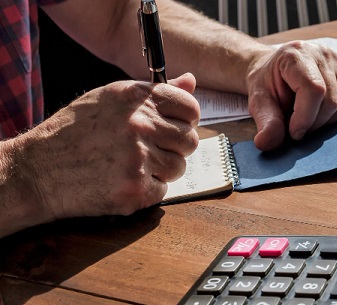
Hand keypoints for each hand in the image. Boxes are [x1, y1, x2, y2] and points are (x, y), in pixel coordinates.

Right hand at [5, 73, 199, 225]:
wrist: (36, 171)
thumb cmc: (73, 132)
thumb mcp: (109, 99)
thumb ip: (154, 93)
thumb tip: (191, 82)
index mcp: (136, 98)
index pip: (189, 107)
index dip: (186, 120)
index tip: (175, 126)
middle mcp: (140, 125)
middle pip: (189, 140)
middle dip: (174, 147)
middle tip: (150, 150)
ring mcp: (139, 158)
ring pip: (179, 166)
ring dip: (161, 170)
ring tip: (131, 165)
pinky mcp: (136, 189)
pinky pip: (163, 190)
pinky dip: (147, 189)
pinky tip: (122, 180)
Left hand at [246, 41, 336, 150]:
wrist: (276, 70)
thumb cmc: (267, 82)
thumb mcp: (258, 101)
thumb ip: (265, 121)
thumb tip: (267, 143)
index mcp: (297, 55)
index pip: (314, 89)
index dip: (306, 118)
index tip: (295, 133)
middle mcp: (323, 54)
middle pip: (331, 101)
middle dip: (314, 124)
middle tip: (296, 126)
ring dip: (326, 121)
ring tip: (307, 118)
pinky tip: (320, 112)